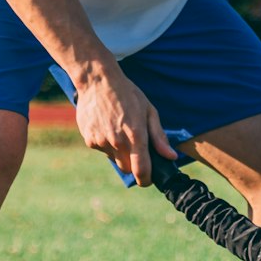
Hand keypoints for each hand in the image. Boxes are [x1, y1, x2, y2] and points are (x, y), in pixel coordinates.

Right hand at [73, 62, 177, 186]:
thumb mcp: (149, 110)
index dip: (146, 179)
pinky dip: (105, 143)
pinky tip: (106, 126)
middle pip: (127, 169)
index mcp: (136, 135)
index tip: (148, 179)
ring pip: (114, 159)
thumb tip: (171, 156)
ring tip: (118, 129)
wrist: (97, 81)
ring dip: (119, 151)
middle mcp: (118, 142)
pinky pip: (101, 149)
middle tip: (134, 146)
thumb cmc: (127, 94)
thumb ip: (159, 136)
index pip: (141, 170)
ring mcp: (101, 141)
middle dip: (133, 164)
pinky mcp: (89, 140)